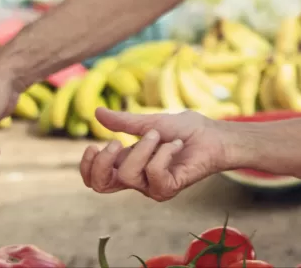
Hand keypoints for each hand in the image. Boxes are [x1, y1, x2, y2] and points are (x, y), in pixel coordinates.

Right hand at [80, 109, 231, 200]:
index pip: (96, 179)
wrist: (213, 135)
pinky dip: (163, 153)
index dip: (87, 167)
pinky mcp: (168, 188)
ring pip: (127, 175)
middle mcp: (137, 179)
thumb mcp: (150, 122)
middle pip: (101, 186)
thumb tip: (96, 112)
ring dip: (142, 148)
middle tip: (116, 143)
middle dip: (102, 164)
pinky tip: (176, 145)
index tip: (93, 146)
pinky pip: (154, 173)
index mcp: (128, 164)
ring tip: (159, 135)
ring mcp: (151, 186)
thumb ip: (123, 122)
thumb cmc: (185, 130)